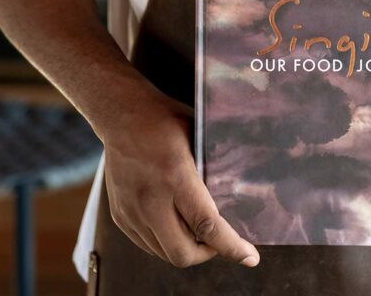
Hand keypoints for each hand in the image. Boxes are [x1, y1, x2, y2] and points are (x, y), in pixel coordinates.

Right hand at [102, 92, 259, 268]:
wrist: (121, 115)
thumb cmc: (164, 120)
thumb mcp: (197, 136)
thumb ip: (211, 168)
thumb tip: (234, 192)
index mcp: (175, 176)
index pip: (206, 224)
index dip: (231, 246)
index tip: (250, 256)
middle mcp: (151, 199)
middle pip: (183, 253)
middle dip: (208, 254)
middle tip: (220, 241)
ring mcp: (132, 211)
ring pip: (164, 253)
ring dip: (186, 248)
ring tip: (199, 231)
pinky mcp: (120, 216)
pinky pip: (147, 244)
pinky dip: (166, 242)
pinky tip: (176, 225)